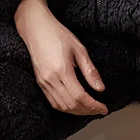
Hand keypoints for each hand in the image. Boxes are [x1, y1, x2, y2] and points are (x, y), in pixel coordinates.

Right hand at [14, 0, 107, 115]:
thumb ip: (90, 71)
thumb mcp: (79, 49)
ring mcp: (43, 82)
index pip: (80, 97)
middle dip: (87, 111)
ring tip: (89, 109)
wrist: (36, 28)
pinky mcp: (39, 82)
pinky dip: (65, 108)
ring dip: (77, 112)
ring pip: (61, 107)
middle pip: (71, 105)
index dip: (93, 106)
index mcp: (62, 70)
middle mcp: (51, 79)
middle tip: (99, 109)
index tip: (103, 108)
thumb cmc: (57, 34)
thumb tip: (100, 88)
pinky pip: (53, 102)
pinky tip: (74, 105)